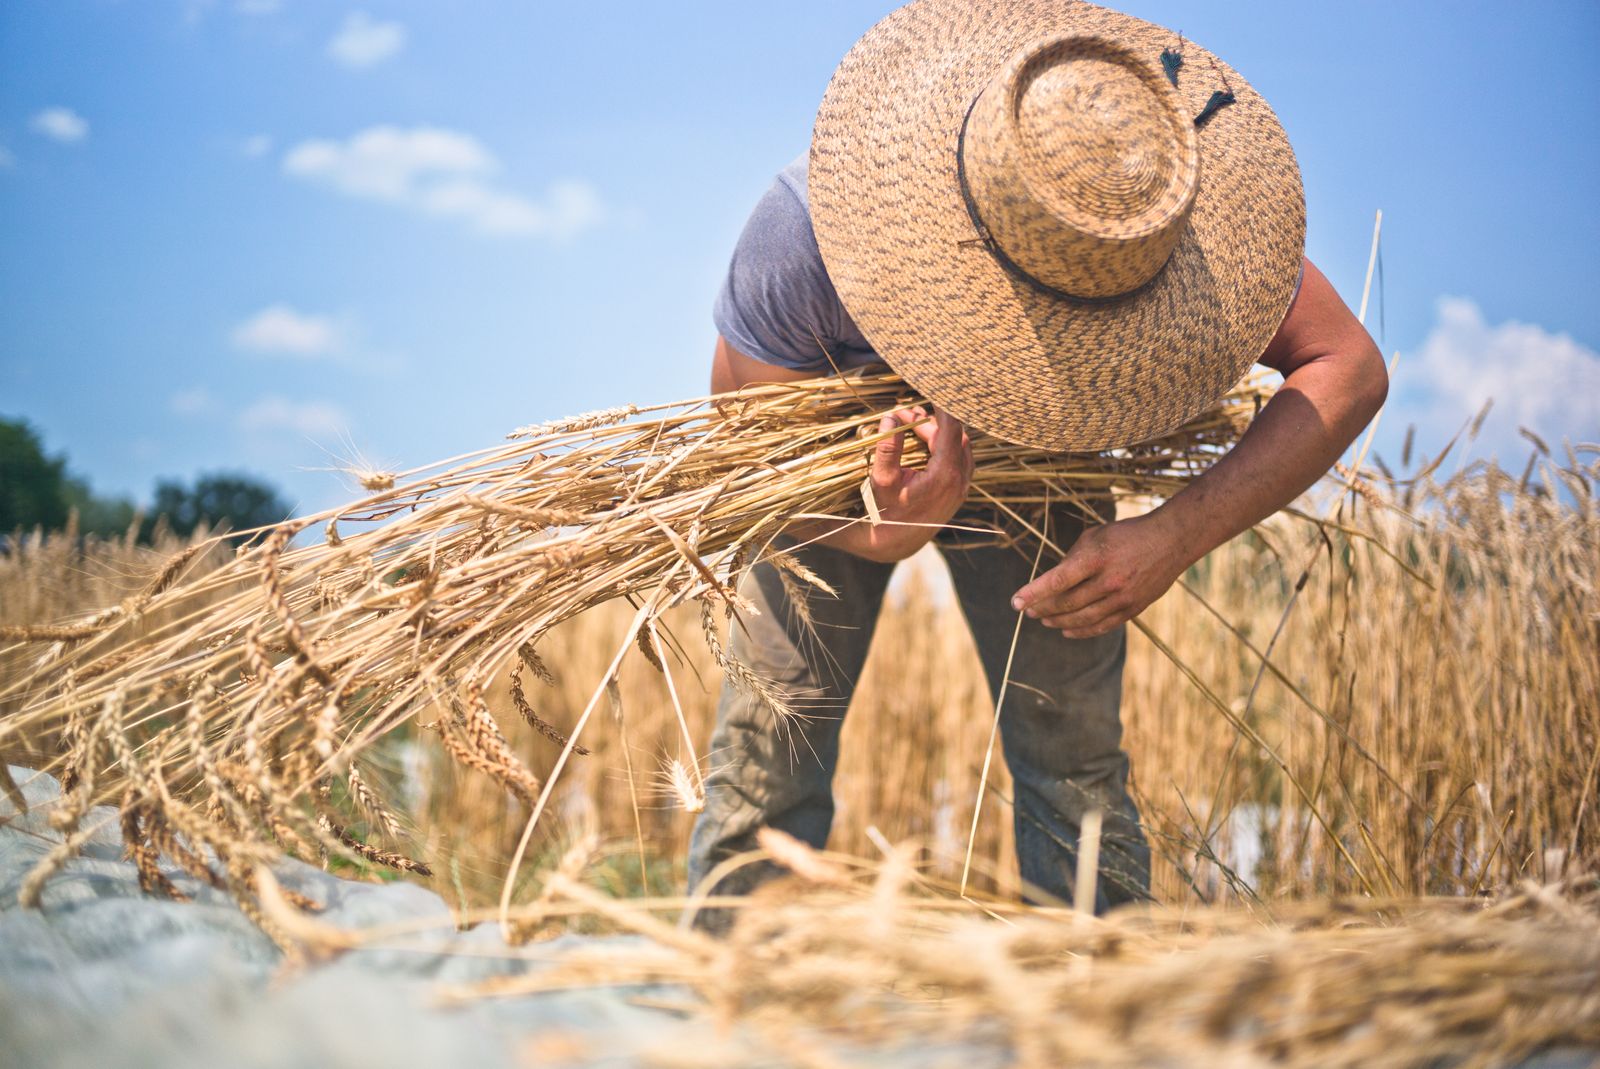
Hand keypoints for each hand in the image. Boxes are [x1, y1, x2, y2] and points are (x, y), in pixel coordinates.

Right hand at [849, 406, 973, 561]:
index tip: (935, 386)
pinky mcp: (960, 489)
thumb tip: (891, 417)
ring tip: (912, 426)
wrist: (896, 541)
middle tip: (904, 416)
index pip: (952, 428)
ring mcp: (963, 485)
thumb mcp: (882, 478)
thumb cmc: (886, 510)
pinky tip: (925, 441)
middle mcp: (960, 479)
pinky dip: (944, 445)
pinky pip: (959, 457)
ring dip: (939, 432)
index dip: (944, 405)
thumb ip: (888, 446)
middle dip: (932, 420)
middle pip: (955, 435)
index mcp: (945, 474)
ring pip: (960, 445)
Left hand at [1011, 511, 1191, 637]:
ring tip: (1043, 620)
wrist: (1171, 541)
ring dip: (1057, 621)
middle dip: (1042, 609)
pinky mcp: (1133, 609)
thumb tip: (1052, 581)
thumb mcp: (1095, 535)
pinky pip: (1102, 626)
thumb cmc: (1127, 534)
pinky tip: (1066, 630)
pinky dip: (1081, 631)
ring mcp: (1122, 597)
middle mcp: (1109, 580)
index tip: (1015, 602)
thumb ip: (1072, 558)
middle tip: (1028, 611)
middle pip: (1066, 603)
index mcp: (1096, 557)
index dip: (1033, 593)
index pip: (1057, 580)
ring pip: (1082, 618)